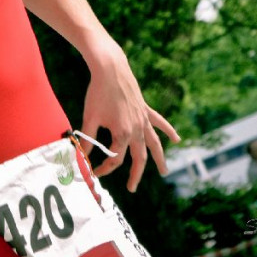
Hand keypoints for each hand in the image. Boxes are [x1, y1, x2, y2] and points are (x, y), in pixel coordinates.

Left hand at [79, 40, 179, 192]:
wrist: (110, 69)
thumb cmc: (97, 92)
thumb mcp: (89, 118)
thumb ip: (87, 140)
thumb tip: (80, 156)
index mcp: (122, 134)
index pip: (115, 159)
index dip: (104, 168)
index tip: (94, 171)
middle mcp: (137, 129)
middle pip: (139, 158)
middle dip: (136, 174)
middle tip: (132, 188)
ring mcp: (144, 119)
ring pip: (154, 144)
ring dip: (159, 159)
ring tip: (163, 172)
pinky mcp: (145, 109)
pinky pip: (160, 123)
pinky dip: (169, 131)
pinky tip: (177, 139)